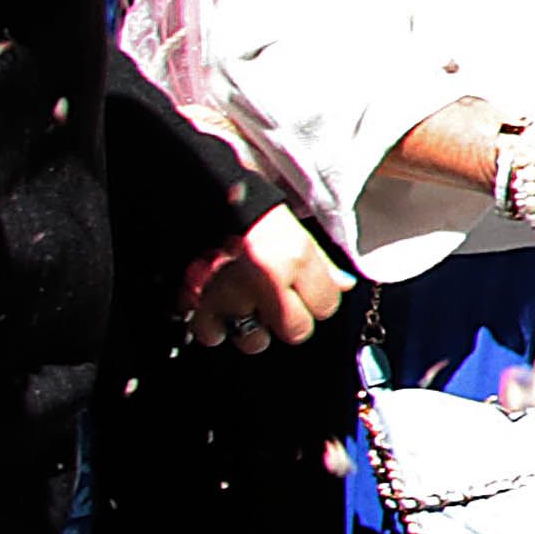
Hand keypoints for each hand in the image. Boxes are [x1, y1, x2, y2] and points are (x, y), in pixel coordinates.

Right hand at [185, 206, 351, 352]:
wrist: (190, 192)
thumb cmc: (243, 203)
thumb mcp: (290, 223)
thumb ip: (320, 259)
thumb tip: (344, 285)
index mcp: (293, 257)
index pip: (327, 306)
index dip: (320, 299)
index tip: (310, 291)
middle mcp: (262, 281)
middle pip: (295, 331)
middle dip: (291, 319)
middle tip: (279, 301)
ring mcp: (225, 296)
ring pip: (254, 342)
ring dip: (252, 328)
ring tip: (247, 305)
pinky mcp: (192, 302)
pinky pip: (211, 334)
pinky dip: (213, 325)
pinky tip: (217, 307)